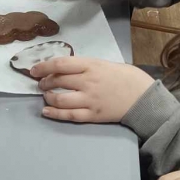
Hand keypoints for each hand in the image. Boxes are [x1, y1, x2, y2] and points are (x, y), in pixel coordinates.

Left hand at [31, 57, 153, 123]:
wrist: (144, 97)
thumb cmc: (127, 77)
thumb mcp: (106, 64)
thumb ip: (86, 67)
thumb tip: (66, 70)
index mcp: (91, 66)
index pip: (60, 64)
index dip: (44, 67)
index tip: (34, 70)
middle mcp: (88, 82)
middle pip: (58, 81)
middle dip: (45, 82)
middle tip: (41, 83)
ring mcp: (90, 100)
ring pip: (60, 99)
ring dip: (48, 97)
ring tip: (46, 95)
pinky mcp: (93, 115)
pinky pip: (69, 115)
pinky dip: (55, 113)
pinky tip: (46, 111)